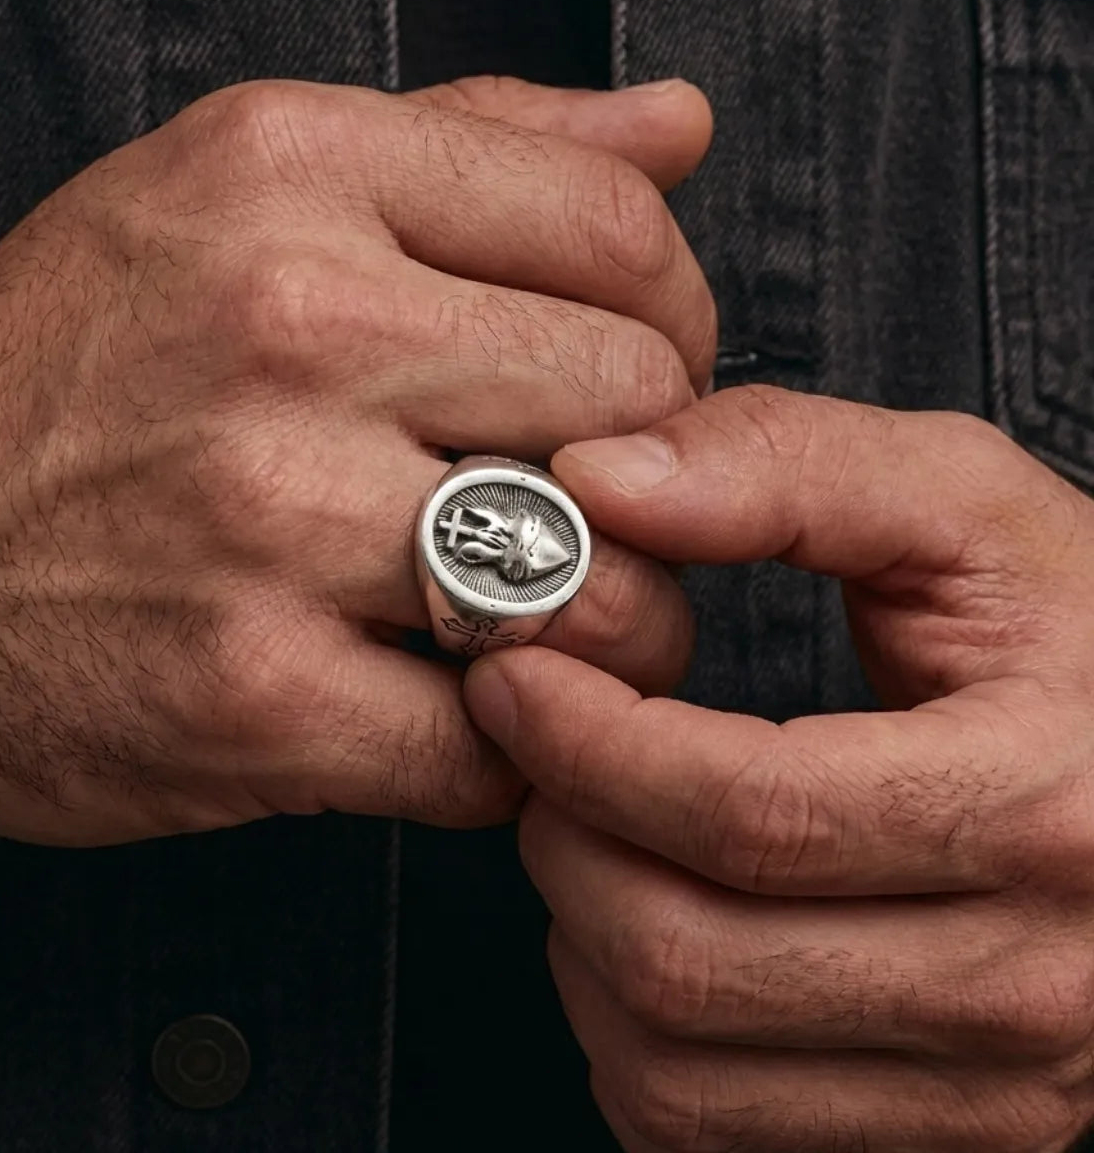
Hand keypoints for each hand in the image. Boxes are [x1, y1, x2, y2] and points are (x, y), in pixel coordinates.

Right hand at [0, 75, 715, 844]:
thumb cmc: (69, 376)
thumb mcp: (244, 193)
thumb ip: (480, 145)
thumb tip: (673, 128)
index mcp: (294, 177)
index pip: (616, 228)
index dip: (675, 320)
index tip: (643, 376)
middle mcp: (289, 329)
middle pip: (636, 403)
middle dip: (658, 480)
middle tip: (601, 512)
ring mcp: (270, 521)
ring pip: (598, 591)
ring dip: (614, 630)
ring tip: (550, 623)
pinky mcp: (252, 699)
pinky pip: (489, 747)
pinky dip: (506, 747)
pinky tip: (456, 710)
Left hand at [465, 386, 1093, 1151]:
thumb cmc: (1073, 639)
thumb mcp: (962, 508)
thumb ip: (784, 466)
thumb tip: (602, 482)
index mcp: (1041, 804)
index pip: (750, 811)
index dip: (591, 744)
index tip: (514, 681)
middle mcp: (1028, 979)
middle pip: (692, 958)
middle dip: (565, 841)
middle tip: (540, 753)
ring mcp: (987, 1084)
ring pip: (679, 1069)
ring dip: (583, 939)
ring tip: (596, 831)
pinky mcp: (939, 1133)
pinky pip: (708, 1136)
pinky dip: (632, 1034)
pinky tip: (651, 925)